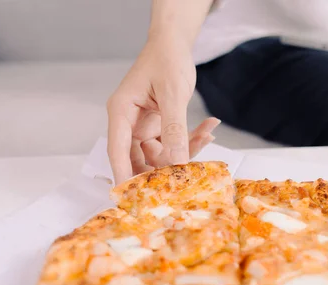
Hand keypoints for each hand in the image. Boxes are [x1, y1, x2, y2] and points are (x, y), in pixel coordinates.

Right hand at [106, 37, 220, 183]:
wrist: (174, 44)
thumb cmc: (166, 60)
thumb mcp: (172, 94)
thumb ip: (174, 128)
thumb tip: (177, 161)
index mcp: (121, 112)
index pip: (118, 150)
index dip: (124, 175)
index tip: (131, 197)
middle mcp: (129, 123)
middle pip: (140, 158)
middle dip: (165, 166)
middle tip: (189, 174)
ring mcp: (144, 127)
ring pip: (162, 154)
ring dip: (186, 148)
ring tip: (208, 134)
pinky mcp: (159, 127)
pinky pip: (174, 142)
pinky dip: (191, 138)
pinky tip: (209, 128)